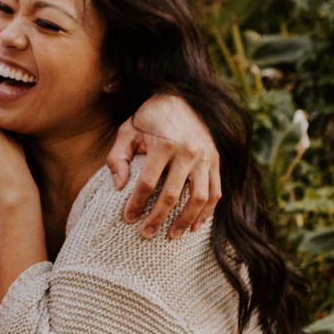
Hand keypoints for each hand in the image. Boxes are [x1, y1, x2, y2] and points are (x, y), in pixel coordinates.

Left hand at [109, 91, 220, 238]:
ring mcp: (205, 157)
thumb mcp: (127, 131)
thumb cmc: (149, 118)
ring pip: (198, 198)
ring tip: (172, 235)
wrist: (181, 98)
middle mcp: (187, 151)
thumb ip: (118, 158)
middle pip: (172, 195)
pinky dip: (206, 212)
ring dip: (185, 220)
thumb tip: (119, 187)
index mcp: (164, 143)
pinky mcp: (216, 161)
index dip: (136, 203)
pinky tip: (195, 226)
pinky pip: (215, 192)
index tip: (128, 218)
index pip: (148, 182)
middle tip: (145, 234)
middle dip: (157, 218)